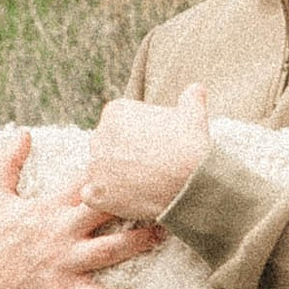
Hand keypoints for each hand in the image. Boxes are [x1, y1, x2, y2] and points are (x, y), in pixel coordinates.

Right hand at [0, 136, 164, 288]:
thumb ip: (7, 164)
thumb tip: (22, 131)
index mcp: (50, 208)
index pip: (84, 181)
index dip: (109, 168)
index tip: (137, 158)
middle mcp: (61, 232)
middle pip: (103, 211)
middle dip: (133, 202)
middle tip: (165, 191)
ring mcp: (66, 263)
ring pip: (110, 250)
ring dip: (139, 243)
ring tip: (166, 234)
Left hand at [79, 84, 209, 223]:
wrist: (189, 182)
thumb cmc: (190, 145)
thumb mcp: (193, 114)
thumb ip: (190, 98)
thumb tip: (196, 89)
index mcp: (115, 112)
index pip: (117, 124)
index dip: (134, 136)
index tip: (150, 145)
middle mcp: (98, 135)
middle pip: (106, 146)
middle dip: (120, 155)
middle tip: (144, 166)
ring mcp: (94, 166)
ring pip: (99, 171)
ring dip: (112, 177)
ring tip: (138, 185)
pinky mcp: (94, 193)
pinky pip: (92, 195)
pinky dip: (104, 199)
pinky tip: (124, 198)